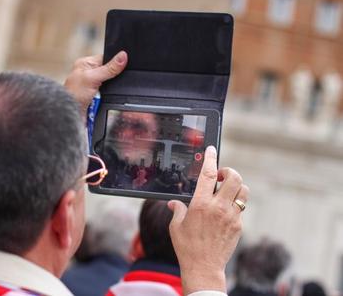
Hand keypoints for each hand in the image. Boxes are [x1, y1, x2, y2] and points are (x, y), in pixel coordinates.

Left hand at [64, 51, 126, 113]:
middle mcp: (90, 73)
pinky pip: (110, 94)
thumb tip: (122, 56)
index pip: (106, 58)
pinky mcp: (98, 96)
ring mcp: (94, 85)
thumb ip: (109, 68)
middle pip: (111, 72)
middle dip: (112, 79)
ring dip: (110, 90)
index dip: (115, 62)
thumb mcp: (93, 78)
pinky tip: (103, 99)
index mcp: (86, 64)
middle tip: (105, 84)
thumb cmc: (73, 95)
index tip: (123, 66)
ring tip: (101, 94)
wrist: (70, 115)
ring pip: (111, 84)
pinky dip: (109, 97)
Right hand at [168, 146, 248, 294]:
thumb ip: (177, 210)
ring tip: (225, 191)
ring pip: (243, 191)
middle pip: (234, 178)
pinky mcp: (238, 225)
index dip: (210, 158)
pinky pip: (240, 208)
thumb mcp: (176, 226)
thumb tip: (173, 203)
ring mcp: (231, 216)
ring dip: (236, 186)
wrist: (204, 267)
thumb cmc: (187, 246)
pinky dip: (234, 204)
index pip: (208, 174)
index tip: (211, 150)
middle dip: (229, 171)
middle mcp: (218, 208)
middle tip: (220, 176)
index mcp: (200, 204)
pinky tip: (224, 211)